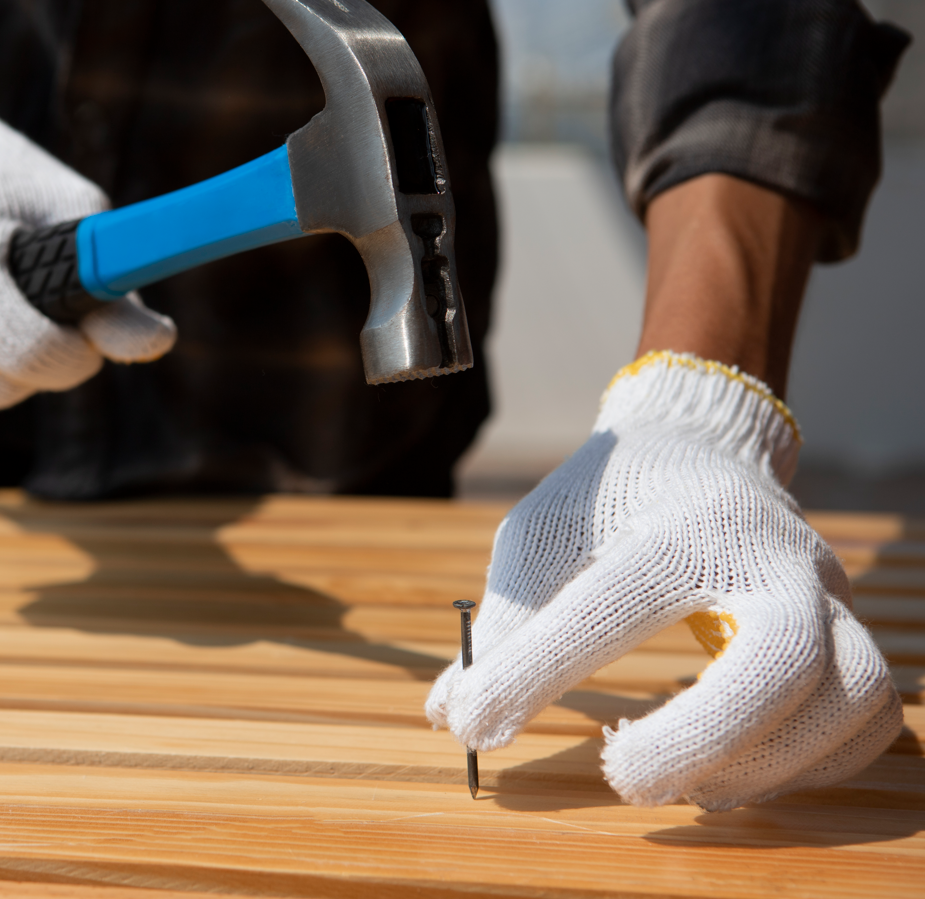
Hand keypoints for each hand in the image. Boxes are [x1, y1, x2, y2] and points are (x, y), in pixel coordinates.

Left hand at [426, 352, 901, 809]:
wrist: (701, 446)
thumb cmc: (612, 497)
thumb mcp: (541, 533)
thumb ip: (504, 620)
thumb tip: (452, 713)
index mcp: (681, 523)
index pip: (610, 606)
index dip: (534, 675)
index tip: (475, 724)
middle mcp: (770, 556)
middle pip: (780, 657)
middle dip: (699, 736)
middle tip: (620, 775)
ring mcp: (824, 594)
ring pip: (850, 694)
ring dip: (765, 764)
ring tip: (682, 787)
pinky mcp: (849, 630)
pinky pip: (868, 720)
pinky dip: (811, 767)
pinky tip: (733, 776)